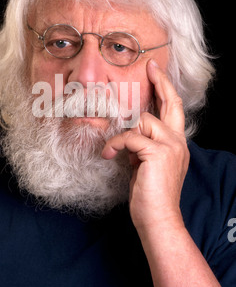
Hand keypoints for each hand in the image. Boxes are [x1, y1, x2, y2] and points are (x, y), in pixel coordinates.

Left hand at [102, 59, 189, 232]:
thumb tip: (129, 137)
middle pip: (171, 103)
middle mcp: (178, 141)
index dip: (165, 90)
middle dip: (161, 82)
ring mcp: (171, 146)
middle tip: (150, 67)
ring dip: (122, 134)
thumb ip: (143, 148)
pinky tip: (109, 155)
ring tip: (113, 150)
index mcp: (176, 144)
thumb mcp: (146, 166)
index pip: (173, 111)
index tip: (156, 73)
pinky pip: (130, 137)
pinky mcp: (158, 152)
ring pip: (142, 121)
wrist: (158, 220)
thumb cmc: (149, 196)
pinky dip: (116, 144)